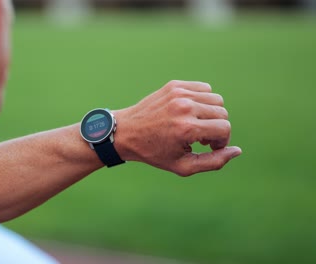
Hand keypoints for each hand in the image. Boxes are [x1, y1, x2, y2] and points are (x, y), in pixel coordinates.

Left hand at [115, 80, 241, 176]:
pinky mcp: (174, 85)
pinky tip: (189, 112)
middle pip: (222, 113)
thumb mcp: (183, 166)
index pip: (224, 128)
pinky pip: (203, 89)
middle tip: (200, 138)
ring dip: (211, 113)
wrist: (125, 132)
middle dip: (217, 128)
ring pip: (215, 99)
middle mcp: (184, 107)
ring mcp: (179, 93)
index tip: (208, 147)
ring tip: (195, 125)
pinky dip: (202, 101)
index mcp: (186, 128)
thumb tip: (237, 151)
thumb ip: (213, 162)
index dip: (221, 141)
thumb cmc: (154, 152)